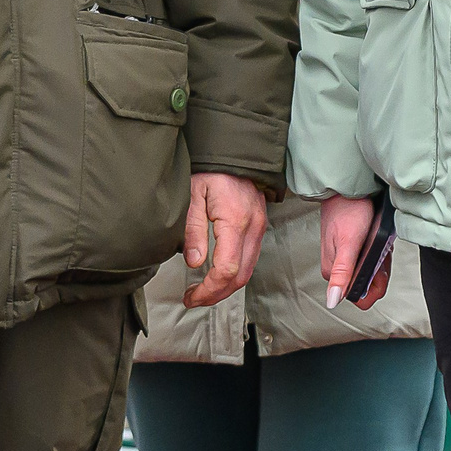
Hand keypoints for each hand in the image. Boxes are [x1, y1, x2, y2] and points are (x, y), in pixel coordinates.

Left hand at [181, 173, 269, 306]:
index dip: (209, 289)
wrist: (234, 152)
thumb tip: (194, 262)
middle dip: (216, 294)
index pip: (227, 268)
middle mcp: (253, 227)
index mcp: (235, 220)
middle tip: (194, 299)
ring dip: (225, 287)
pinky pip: (250, 259)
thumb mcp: (193, 194)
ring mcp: (259, 228)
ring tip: (202, 291)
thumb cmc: (211, 169)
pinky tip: (217, 275)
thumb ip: (193, 229)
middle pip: (240, 276)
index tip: (192, 296)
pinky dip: (234, 274)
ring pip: (247, 271)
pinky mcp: (258, 227)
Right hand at [317, 195, 388, 308]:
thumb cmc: (348, 210)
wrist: (349, 189)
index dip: (374, 286)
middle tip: (378, 250)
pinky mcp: (354, 251)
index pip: (359, 297)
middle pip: (368, 286)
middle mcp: (338, 269)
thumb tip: (332, 300)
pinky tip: (378, 241)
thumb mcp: (348, 243)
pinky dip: (380, 253)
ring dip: (380, 261)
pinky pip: (372, 261)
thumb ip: (342, 273)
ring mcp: (346, 260)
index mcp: (333, 272)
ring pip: (372, 274)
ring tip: (378, 243)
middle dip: (379, 272)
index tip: (377, 267)